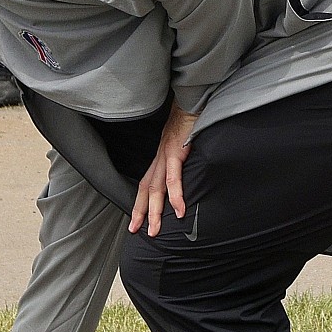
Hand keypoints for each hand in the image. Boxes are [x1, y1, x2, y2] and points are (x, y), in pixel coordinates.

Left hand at [130, 106, 198, 234]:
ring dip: (156, 211)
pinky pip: (174, 177)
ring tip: (156, 229)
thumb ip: (186, 159)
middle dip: (142, 212)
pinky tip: (179, 210)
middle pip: (147, 189)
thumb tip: (193, 175)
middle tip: (138, 231)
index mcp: (162, 156)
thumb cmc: (194, 120)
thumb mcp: (188, 143)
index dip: (141, 203)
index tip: (137, 222)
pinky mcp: (176, 150)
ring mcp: (167, 154)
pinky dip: (175, 195)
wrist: (194, 99)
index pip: (147, 184)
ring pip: (156, 188)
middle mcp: (160, 157)